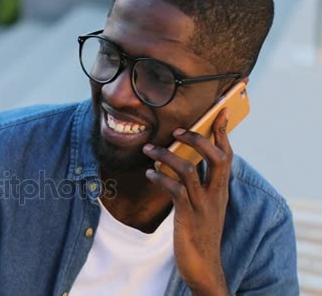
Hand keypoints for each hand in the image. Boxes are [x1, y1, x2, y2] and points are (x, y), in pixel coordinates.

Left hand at [142, 109, 231, 295]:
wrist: (203, 266)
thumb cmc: (200, 231)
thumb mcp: (205, 205)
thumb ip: (200, 184)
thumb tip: (185, 160)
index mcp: (221, 189)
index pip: (227, 155)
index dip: (222, 132)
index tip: (219, 111)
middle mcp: (216, 194)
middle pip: (217, 158)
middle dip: (198, 139)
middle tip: (177, 130)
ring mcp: (203, 205)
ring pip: (189, 171)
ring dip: (167, 156)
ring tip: (149, 149)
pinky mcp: (187, 216)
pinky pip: (175, 190)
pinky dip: (160, 178)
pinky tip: (149, 173)